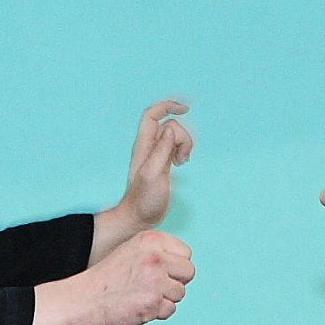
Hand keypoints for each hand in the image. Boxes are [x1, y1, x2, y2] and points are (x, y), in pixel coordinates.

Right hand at [87, 228, 193, 324]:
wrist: (89, 298)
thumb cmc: (111, 277)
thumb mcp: (134, 250)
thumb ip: (159, 252)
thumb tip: (184, 263)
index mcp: (151, 240)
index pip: (186, 252)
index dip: (176, 265)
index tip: (162, 271)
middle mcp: (155, 257)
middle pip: (189, 272)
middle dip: (176, 281)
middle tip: (156, 286)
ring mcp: (155, 280)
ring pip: (181, 293)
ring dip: (166, 298)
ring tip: (145, 295)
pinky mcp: (153, 302)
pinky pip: (171, 310)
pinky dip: (158, 312)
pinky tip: (142, 306)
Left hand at [123, 97, 192, 228]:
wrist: (139, 218)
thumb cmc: (143, 200)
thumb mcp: (152, 174)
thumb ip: (161, 150)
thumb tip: (171, 129)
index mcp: (143, 145)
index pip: (152, 115)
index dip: (168, 106)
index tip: (186, 109)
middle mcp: (149, 146)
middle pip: (170, 125)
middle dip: (183, 136)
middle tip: (182, 158)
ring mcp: (156, 154)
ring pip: (175, 136)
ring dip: (185, 145)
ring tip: (182, 163)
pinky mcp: (163, 163)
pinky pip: (175, 147)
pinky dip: (183, 151)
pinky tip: (182, 164)